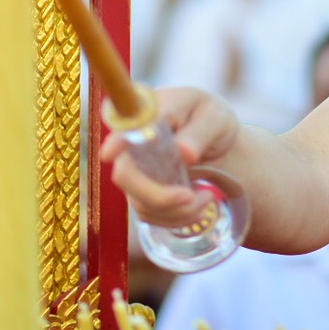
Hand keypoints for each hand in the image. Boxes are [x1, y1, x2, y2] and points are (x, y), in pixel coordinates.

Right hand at [103, 87, 239, 228]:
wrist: (218, 141)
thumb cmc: (212, 120)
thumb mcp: (215, 118)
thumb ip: (200, 131)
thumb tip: (183, 152)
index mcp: (150, 112)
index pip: (127, 125)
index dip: (116, 139)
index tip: (111, 152)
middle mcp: (134, 142)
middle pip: (125, 174)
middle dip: (157, 195)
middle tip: (190, 197)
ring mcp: (136, 169)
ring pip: (141, 201)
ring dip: (177, 210)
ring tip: (207, 197)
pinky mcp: (142, 191)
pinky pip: (151, 214)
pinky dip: (178, 217)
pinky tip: (199, 205)